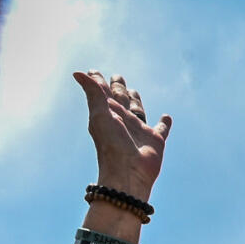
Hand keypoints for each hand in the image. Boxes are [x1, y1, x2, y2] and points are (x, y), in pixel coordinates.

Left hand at [72, 70, 170, 199]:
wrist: (128, 172)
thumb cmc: (111, 145)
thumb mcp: (100, 115)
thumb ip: (93, 93)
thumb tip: (78, 73)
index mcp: (108, 114)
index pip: (102, 93)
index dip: (97, 81)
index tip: (92, 71)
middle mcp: (123, 120)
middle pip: (121, 99)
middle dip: (118, 88)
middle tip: (117, 77)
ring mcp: (139, 130)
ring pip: (138, 111)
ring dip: (137, 101)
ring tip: (134, 91)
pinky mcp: (155, 140)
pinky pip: (161, 129)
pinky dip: (164, 123)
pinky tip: (166, 117)